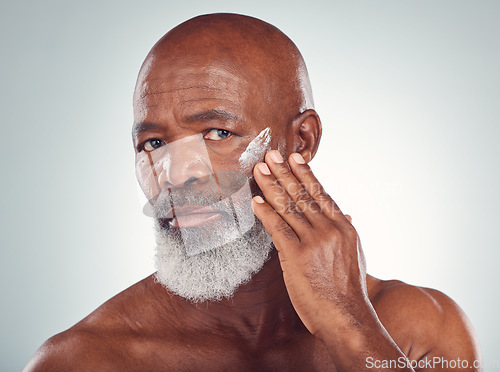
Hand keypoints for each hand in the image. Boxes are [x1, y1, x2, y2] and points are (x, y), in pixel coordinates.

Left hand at [252, 150, 369, 335]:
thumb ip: (346, 230)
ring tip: (259, 170)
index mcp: (344, 226)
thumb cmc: (348, 289)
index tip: (294, 157)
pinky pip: (277, 228)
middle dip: (284, 172)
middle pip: (302, 194)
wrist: (347, 317)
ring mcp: (314, 241)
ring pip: (288, 207)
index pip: (321, 193)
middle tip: (270, 155)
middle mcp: (330, 229)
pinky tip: (256, 201)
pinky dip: (265, 213)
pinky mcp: (297, 256)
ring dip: (271, 186)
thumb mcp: (355, 254)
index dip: (305, 173)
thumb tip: (346, 212)